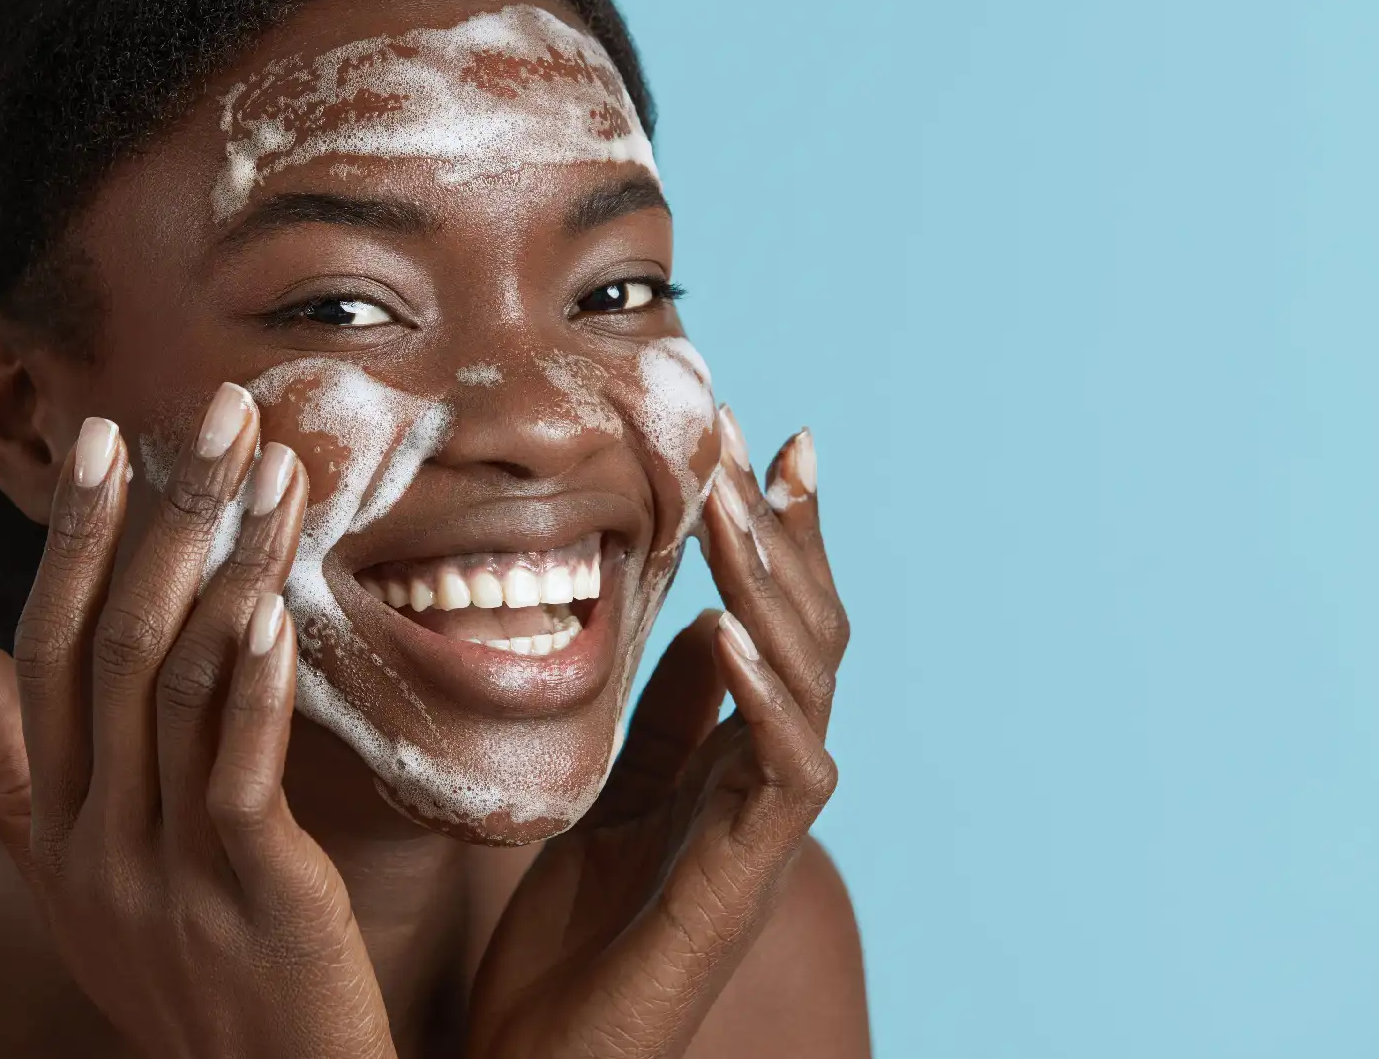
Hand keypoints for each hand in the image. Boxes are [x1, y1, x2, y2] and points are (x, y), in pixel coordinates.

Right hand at [0, 384, 395, 1058]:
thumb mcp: (81, 890)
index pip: (47, 653)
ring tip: (272, 471)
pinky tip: (273, 604)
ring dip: (227, 567)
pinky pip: (239, 774)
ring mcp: (166, 874)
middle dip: (162, 516)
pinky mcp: (253, 899)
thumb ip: (23, 780)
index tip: (106, 439)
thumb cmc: (188, 984)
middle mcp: (96, 843)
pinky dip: (254, 684)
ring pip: (180, 689)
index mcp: (56, 828)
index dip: (77, 542)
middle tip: (211, 409)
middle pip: (113, 648)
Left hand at [468, 412, 847, 1057]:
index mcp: (725, 754)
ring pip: (806, 685)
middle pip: (805, 634)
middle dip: (786, 535)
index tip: (758, 439)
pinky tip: (729, 630)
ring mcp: (761, 830)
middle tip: (759, 442)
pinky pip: (781, 773)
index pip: (769, 619)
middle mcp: (759, 782)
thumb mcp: (608, 795)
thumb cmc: (572, 939)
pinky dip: (763, 699)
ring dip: (773, 589)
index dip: (774, 533)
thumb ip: (661, 718)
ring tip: (734, 505)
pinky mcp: (745, 880)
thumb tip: (696, 622)